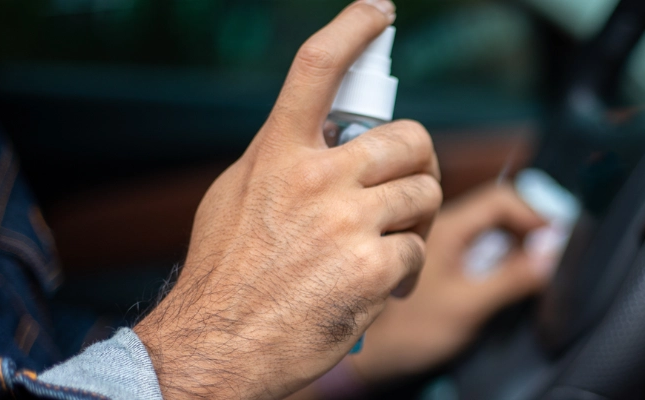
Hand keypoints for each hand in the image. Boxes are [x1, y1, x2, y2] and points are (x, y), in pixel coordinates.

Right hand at [133, 1, 441, 398]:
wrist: (220, 347)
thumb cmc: (227, 276)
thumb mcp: (235, 198)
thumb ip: (281, 160)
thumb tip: (321, 135)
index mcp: (278, 155)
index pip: (317, 70)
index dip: (353, 29)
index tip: (378, 11)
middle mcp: (316, 179)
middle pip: (408, 138)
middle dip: (418, 163)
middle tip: (407, 186)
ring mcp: (348, 222)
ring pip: (424, 193)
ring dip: (415, 220)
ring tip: (387, 245)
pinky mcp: (375, 266)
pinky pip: (419, 249)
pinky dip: (407, 269)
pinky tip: (379, 285)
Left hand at [348, 184, 556, 383]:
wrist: (367, 353)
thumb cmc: (406, 332)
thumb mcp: (467, 306)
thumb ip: (510, 278)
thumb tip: (550, 254)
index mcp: (445, 228)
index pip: (499, 200)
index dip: (532, 214)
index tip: (555, 237)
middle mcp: (439, 227)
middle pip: (493, 207)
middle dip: (525, 225)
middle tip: (547, 252)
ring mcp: (436, 242)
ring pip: (483, 225)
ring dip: (511, 239)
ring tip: (530, 264)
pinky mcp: (434, 261)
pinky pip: (472, 243)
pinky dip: (495, 252)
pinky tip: (504, 273)